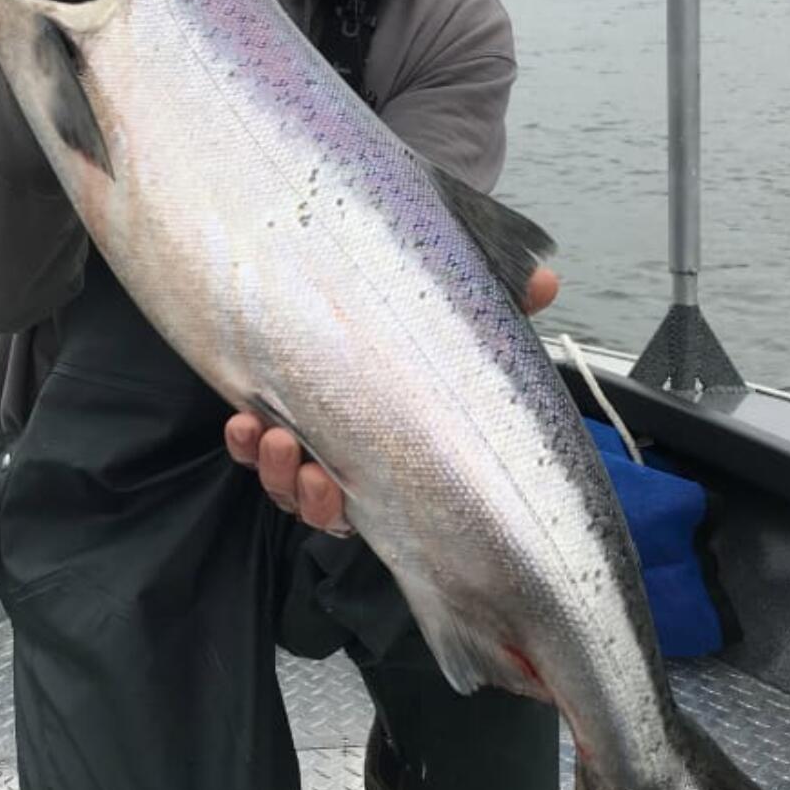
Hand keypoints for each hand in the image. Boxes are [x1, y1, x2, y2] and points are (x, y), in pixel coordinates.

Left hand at [225, 265, 560, 531]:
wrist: (369, 282)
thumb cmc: (421, 316)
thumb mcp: (462, 313)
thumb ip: (500, 303)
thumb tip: (548, 282)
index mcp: (393, 454)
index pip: (370, 503)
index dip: (343, 507)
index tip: (336, 487)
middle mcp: (348, 457)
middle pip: (318, 504)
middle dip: (306, 495)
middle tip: (307, 465)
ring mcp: (306, 438)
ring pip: (282, 483)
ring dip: (273, 470)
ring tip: (273, 435)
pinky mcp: (271, 411)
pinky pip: (250, 448)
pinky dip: (243, 442)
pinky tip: (241, 418)